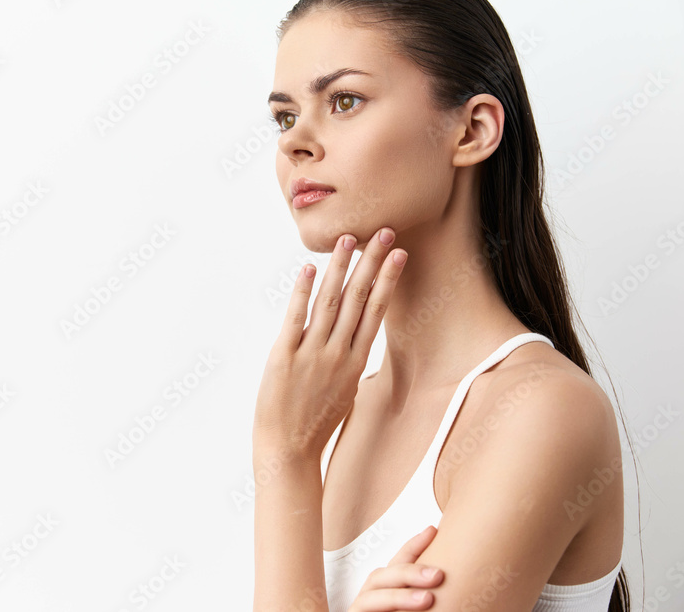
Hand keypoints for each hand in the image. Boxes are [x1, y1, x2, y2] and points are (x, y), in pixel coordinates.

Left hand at [252, 228, 406, 460]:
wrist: (289, 451)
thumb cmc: (314, 424)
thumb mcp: (344, 393)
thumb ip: (347, 364)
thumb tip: (350, 344)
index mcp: (354, 362)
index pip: (375, 312)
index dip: (387, 280)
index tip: (398, 255)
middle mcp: (338, 354)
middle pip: (359, 300)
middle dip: (372, 263)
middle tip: (384, 232)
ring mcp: (312, 354)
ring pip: (331, 303)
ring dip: (340, 268)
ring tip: (349, 240)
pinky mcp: (284, 356)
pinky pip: (296, 318)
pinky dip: (303, 292)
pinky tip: (309, 269)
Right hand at [348, 526, 444, 611]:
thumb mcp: (416, 602)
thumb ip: (425, 590)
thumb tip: (445, 574)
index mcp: (384, 590)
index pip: (396, 564)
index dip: (412, 546)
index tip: (432, 530)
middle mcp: (369, 597)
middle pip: (381, 576)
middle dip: (409, 572)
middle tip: (438, 575)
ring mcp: (359, 609)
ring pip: (371, 596)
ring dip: (399, 596)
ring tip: (428, 599)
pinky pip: (363, 609)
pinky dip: (382, 608)